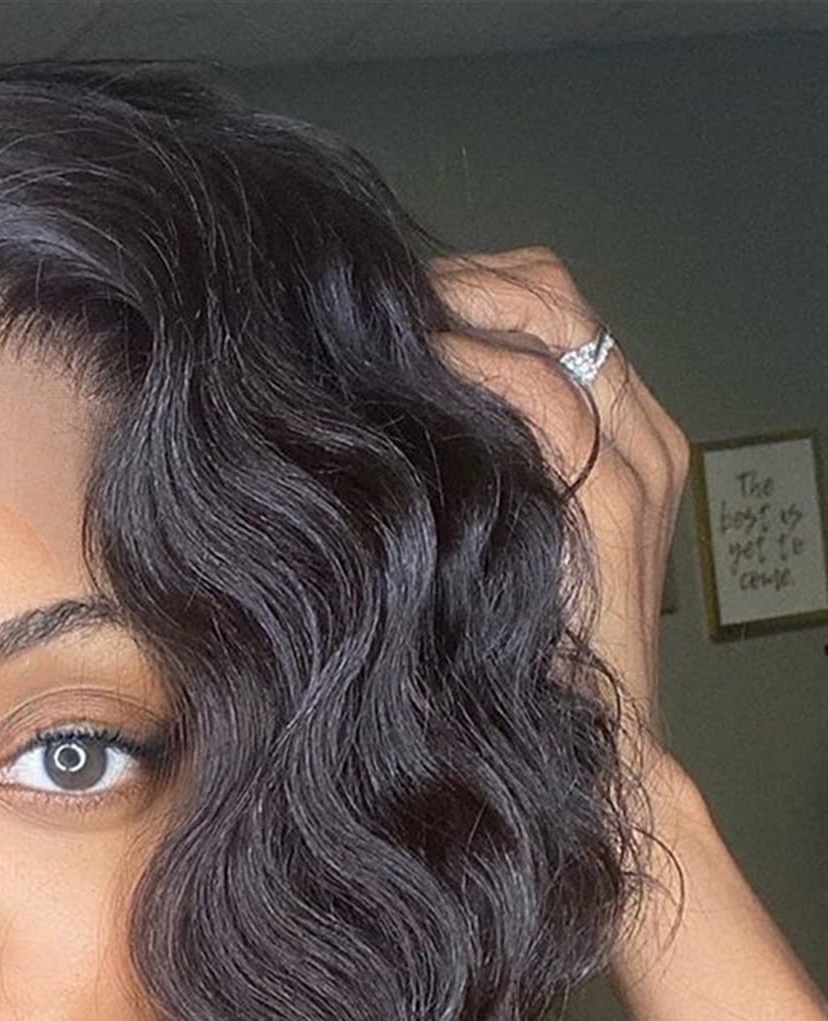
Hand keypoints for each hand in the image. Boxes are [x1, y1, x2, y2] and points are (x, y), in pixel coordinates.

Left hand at [425, 246, 689, 778]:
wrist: (586, 739)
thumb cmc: (525, 644)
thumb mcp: (505, 532)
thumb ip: (481, 465)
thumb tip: (393, 405)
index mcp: (624, 437)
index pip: (552, 311)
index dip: (469, 290)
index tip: (389, 301)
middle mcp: (642, 435)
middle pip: (555, 297)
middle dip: (460, 281)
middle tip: (377, 298)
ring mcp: (636, 462)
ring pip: (556, 321)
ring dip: (461, 303)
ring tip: (383, 317)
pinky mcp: (613, 500)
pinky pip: (543, 392)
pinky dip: (475, 361)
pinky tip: (416, 363)